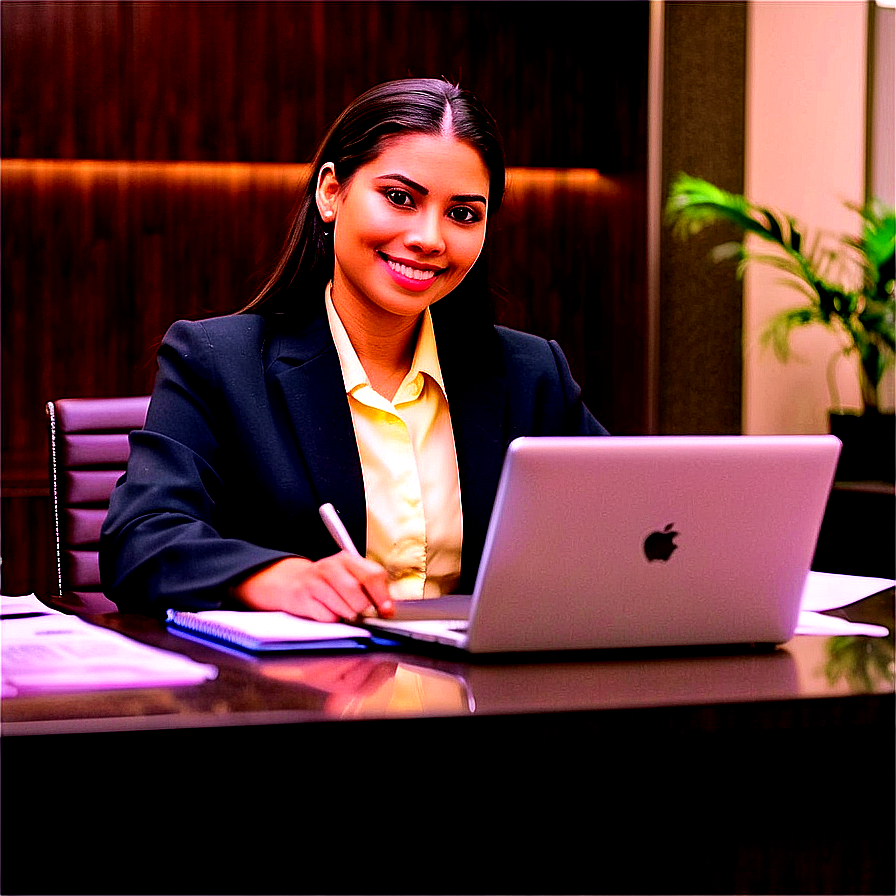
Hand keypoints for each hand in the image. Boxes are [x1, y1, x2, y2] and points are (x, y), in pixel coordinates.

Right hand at [232, 554, 393, 621]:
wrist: (290, 581)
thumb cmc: (328, 582)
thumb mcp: (348, 575)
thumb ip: (368, 587)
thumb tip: (388, 609)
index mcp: (347, 559)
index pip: (373, 574)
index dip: (383, 596)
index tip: (387, 611)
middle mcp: (330, 567)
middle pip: (357, 594)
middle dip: (364, 610)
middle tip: (365, 617)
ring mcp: (315, 582)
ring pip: (343, 608)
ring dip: (349, 617)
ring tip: (347, 615)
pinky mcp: (302, 598)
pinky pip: (326, 617)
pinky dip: (333, 621)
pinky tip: (330, 615)